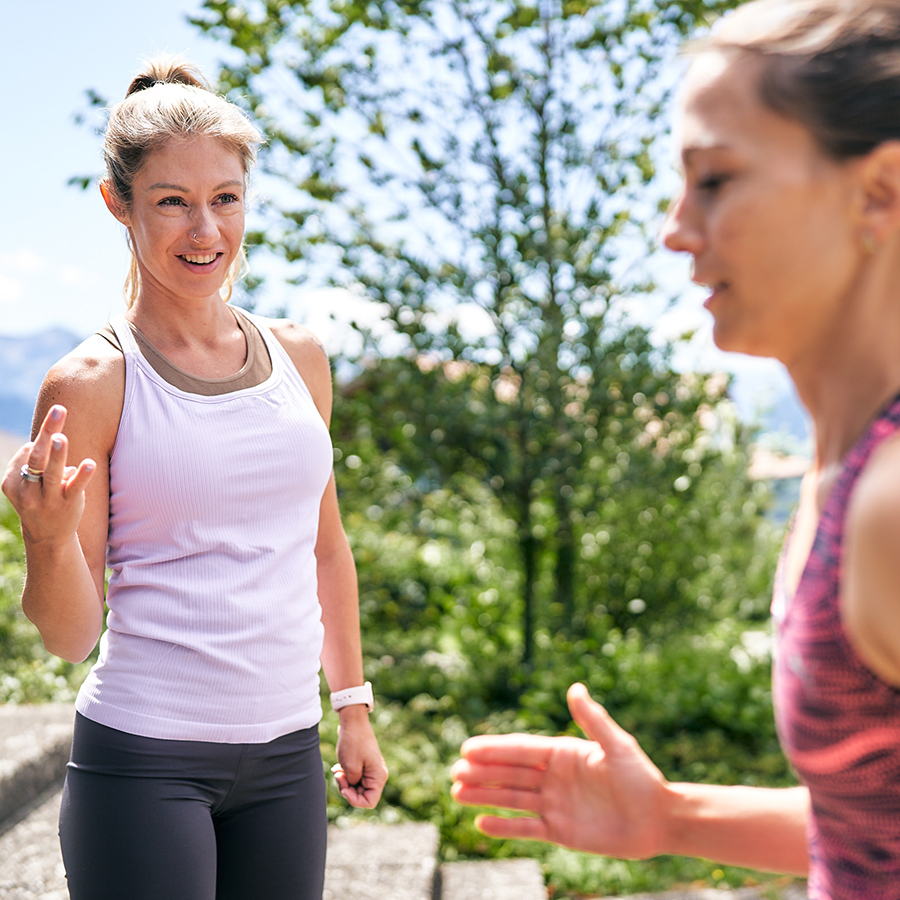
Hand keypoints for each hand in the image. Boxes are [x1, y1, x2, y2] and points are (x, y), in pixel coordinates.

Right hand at [2, 405, 94, 545]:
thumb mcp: (28, 483)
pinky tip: (89, 463)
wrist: (47, 537)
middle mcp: (28, 489)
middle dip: (47, 432)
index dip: (45, 436)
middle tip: (59, 410)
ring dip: (57, 455)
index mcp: (13, 480)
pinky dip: (81, 475)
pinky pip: (74, 488)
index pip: (28, 452)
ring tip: (61, 437)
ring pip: (51, 473)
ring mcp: (48, 499)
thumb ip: (35, 461)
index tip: (59, 412)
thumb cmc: (39, 500)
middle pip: (37, 456)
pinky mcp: (68, 505)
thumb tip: (51, 438)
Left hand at [332, 706, 387, 807]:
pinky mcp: (364, 766)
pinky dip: (345, 776)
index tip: (344, 788)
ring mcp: (370, 770)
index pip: (369, 802)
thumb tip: (351, 789)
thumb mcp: (350, 767)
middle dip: (347, 789)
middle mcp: (377, 775)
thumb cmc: (353, 743)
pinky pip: (354, 779)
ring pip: (356, 788)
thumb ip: (351, 784)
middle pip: (362, 795)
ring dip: (345, 782)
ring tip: (337, 770)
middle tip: (338, 775)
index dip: (354, 800)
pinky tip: (338, 767)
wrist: (353, 721)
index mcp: (378, 777)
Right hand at [450, 683, 669, 857]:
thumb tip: (575, 687)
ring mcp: (554, 804)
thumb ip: (593, 719)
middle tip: (453, 772)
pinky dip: (504, 827)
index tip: (468, 748)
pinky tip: (481, 824)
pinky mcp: (560, 832)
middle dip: (481, 772)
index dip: (494, 748)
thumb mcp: (617, 745)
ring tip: (456, 794)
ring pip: (511, 799)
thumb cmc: (641, 777)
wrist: (660, 819)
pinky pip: (526, 829)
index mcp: (562, 753)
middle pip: (510, 773)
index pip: (521, 749)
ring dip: (484, 796)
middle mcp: (553, 777)